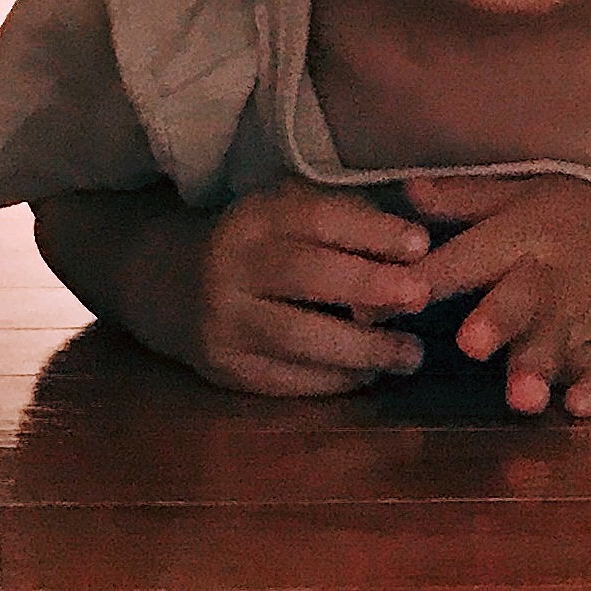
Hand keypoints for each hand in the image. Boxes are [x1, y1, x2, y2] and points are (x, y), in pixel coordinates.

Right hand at [170, 180, 434, 397]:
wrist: (168, 283)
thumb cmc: (257, 242)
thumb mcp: (289, 210)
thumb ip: (348, 219)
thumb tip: (421, 244)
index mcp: (253, 216)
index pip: (316, 218)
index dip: (371, 231)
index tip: (421, 245)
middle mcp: (230, 265)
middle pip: (305, 276)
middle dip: (369, 288)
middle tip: (422, 297)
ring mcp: (222, 321)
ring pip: (298, 338)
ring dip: (363, 348)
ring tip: (411, 355)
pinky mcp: (224, 368)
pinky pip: (288, 379)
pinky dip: (336, 379)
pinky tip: (369, 373)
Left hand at [397, 172, 590, 417]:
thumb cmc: (589, 222)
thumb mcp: (531, 193)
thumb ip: (466, 199)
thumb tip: (405, 191)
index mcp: (524, 232)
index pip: (464, 258)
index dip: (422, 282)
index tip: (373, 305)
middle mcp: (551, 275)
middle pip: (521, 297)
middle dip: (497, 320)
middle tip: (470, 344)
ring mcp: (584, 316)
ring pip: (560, 343)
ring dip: (540, 367)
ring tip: (523, 399)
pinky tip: (579, 408)